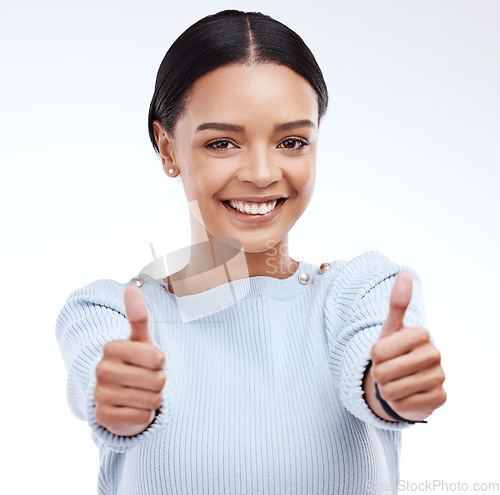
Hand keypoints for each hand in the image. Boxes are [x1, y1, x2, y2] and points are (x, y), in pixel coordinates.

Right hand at [93, 285, 166, 435]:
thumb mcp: (141, 341)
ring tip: (141, 393)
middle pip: (157, 380)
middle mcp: (101, 370)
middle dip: (158, 382)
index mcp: (111, 348)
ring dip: (152, 399)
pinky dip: (144, 415)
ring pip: (151, 400)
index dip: (160, 362)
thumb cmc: (137, 364)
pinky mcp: (103, 418)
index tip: (149, 362)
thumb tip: (130, 288)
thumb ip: (138, 316)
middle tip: (146, 380)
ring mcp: (100, 395)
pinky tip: (134, 408)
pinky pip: (141, 417)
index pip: (157, 358)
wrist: (122, 399)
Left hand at [369, 272, 445, 421]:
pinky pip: (405, 405)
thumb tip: (404, 273)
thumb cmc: (393, 351)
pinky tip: (406, 396)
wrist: (405, 381)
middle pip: (384, 372)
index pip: (377, 351)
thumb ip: (396, 303)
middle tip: (387, 370)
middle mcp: (435, 354)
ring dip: (387, 390)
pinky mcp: (440, 399)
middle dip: (379, 375)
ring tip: (394, 383)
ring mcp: (439, 377)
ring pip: (393, 391)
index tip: (382, 354)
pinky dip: (399, 403)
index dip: (373, 356)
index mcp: (421, 334)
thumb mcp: (390, 328)